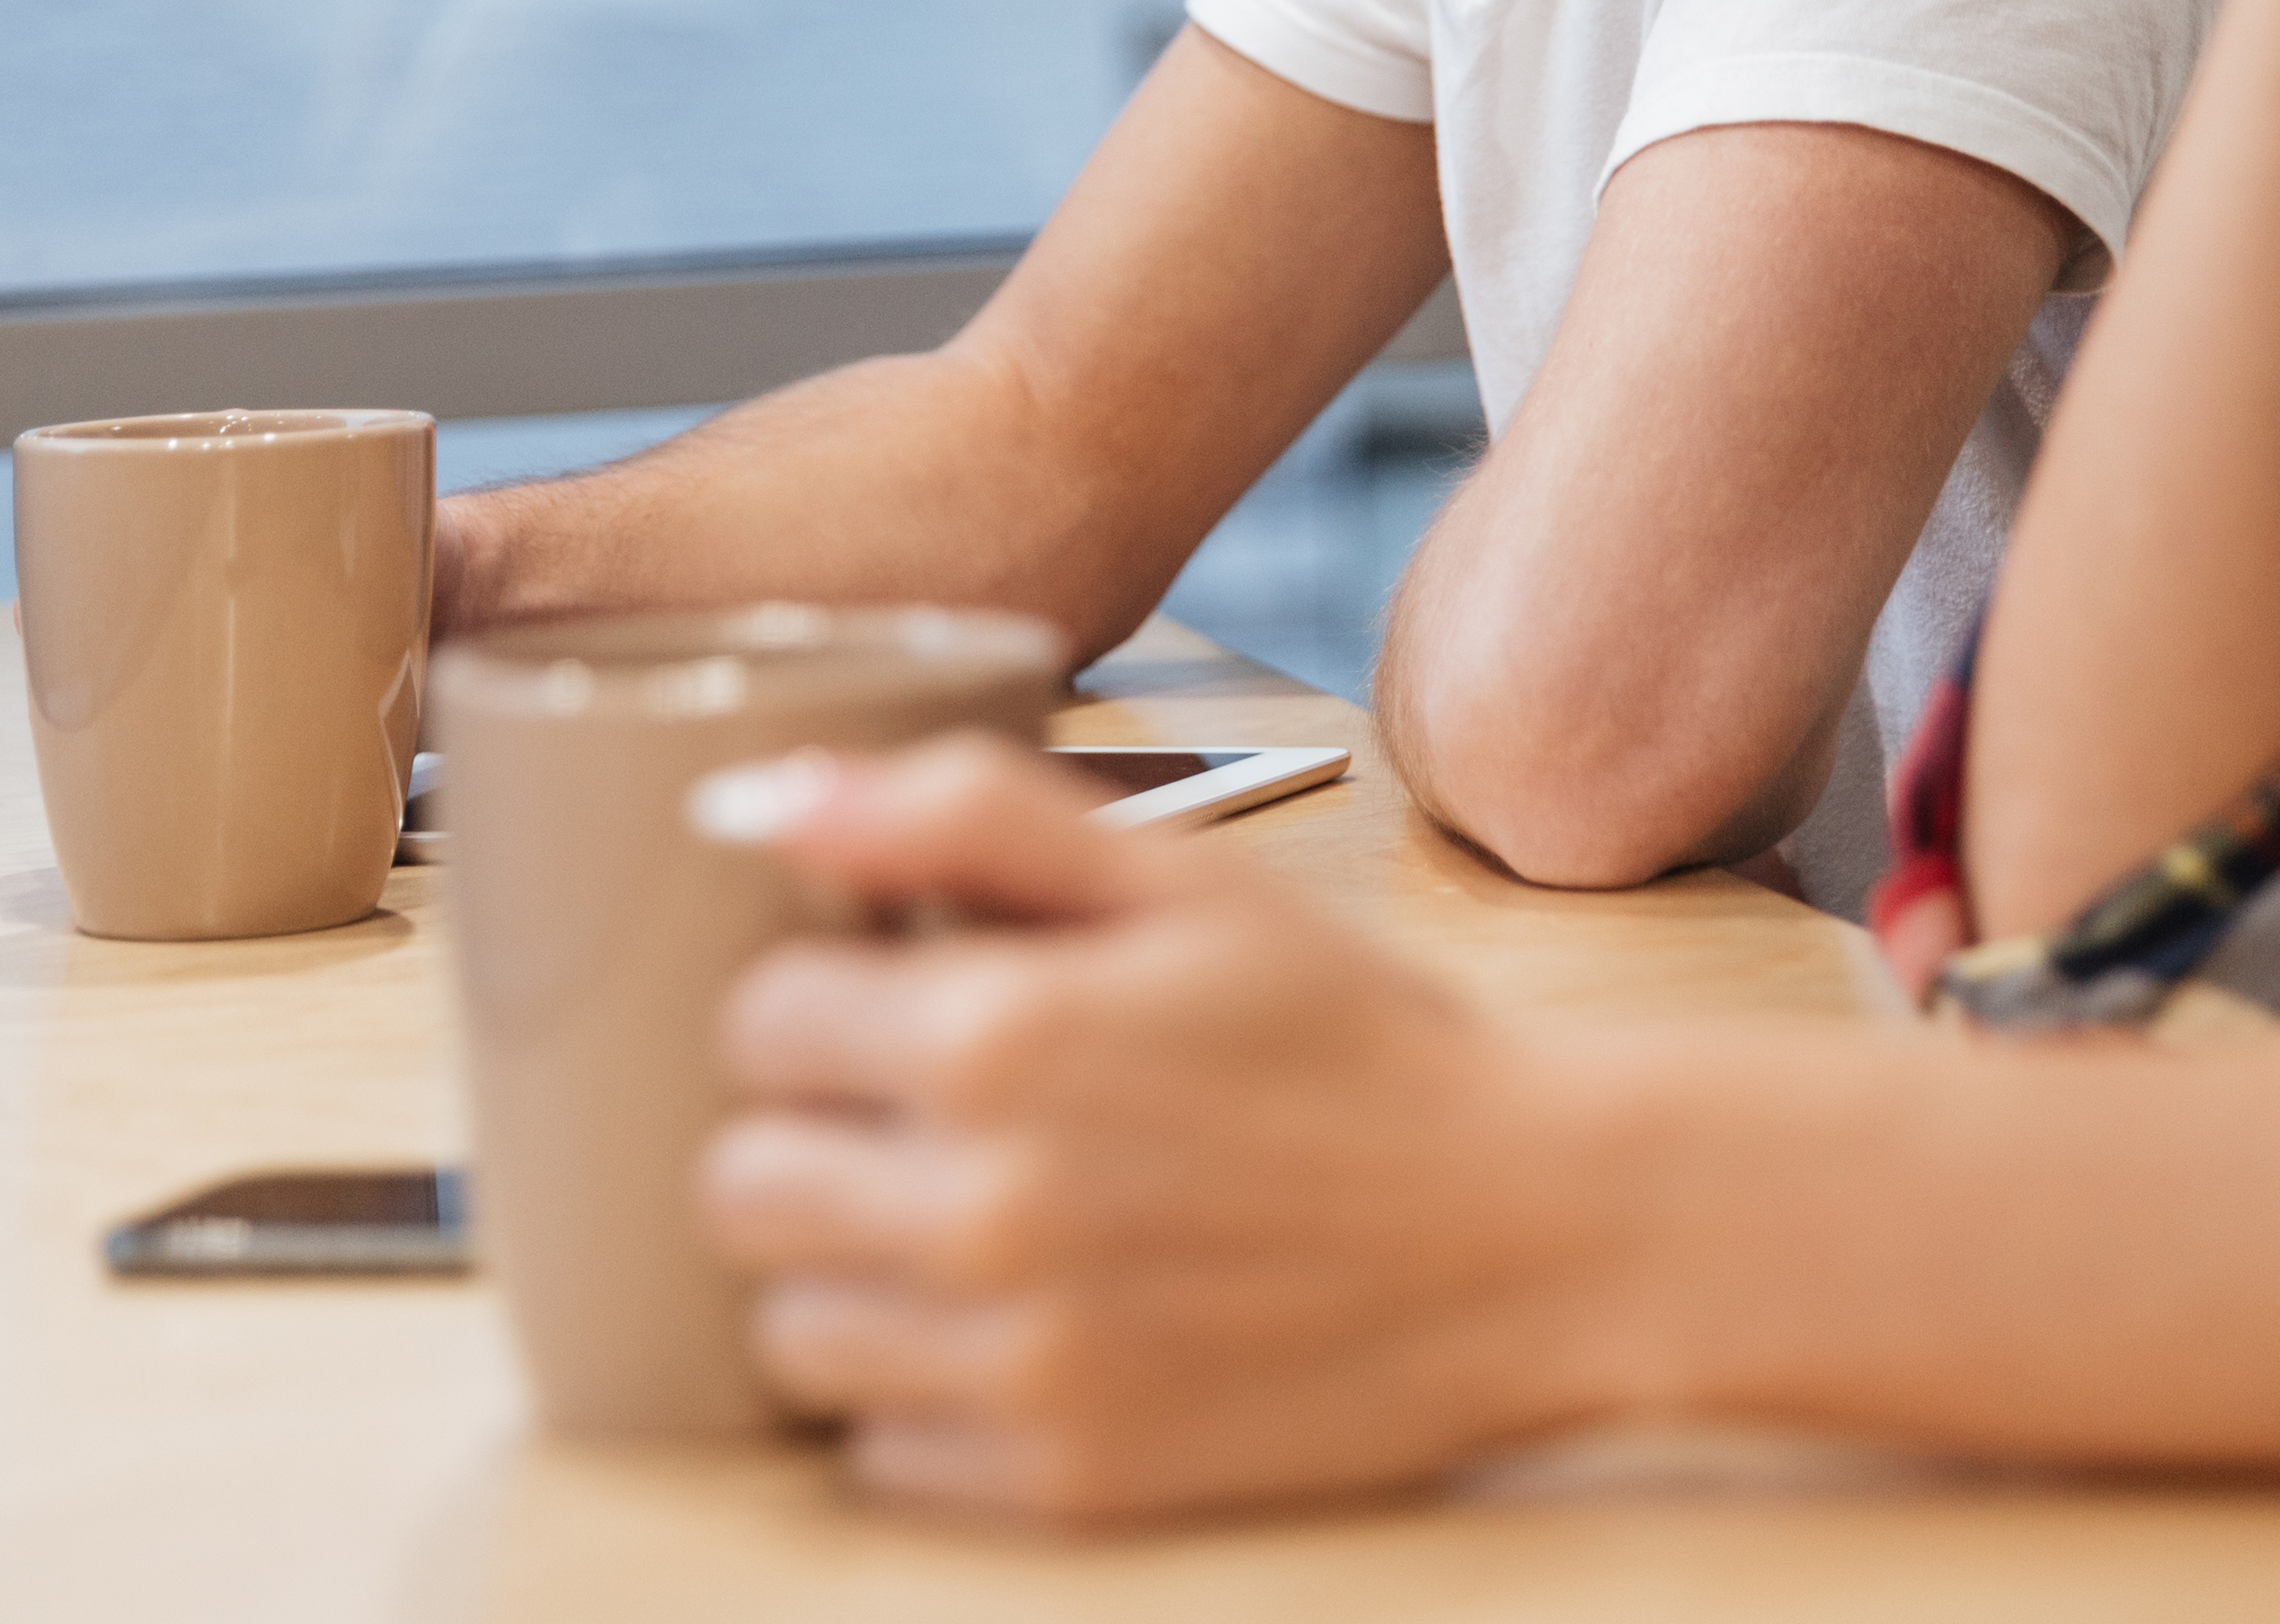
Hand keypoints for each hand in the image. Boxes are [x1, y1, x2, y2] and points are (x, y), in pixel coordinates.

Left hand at [696, 737, 1634, 1519]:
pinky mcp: (1067, 1479)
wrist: (1538, 1231)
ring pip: (790, 1332)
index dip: (818, 1006)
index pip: (757, 1025)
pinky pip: (882, 1452)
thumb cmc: (1356, 1041)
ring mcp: (1023, 1361)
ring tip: (958, 1229)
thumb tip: (767, 799)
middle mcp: (986, 1207)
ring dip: (847, 1278)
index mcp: (1001, 1036)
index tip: (895, 1011)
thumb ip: (969, 816)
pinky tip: (1018, 1328)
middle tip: (915, 1124)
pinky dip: (924, 1397)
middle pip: (741, 1188)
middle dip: (807, 1140)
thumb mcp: (1186, 881)